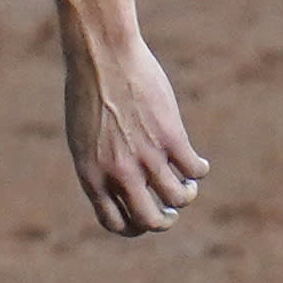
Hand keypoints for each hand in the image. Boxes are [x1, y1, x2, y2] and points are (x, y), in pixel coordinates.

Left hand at [63, 31, 208, 236]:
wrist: (102, 55)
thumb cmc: (89, 90)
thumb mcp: (83, 136)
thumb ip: (100, 164)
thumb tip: (120, 184)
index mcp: (92, 174)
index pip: (115, 222)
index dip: (133, 226)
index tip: (142, 215)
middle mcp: (119, 171)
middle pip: (150, 220)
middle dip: (163, 221)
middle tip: (169, 210)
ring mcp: (146, 155)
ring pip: (177, 197)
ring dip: (185, 195)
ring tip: (186, 184)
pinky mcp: (170, 136)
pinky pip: (193, 169)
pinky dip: (199, 170)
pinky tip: (197, 162)